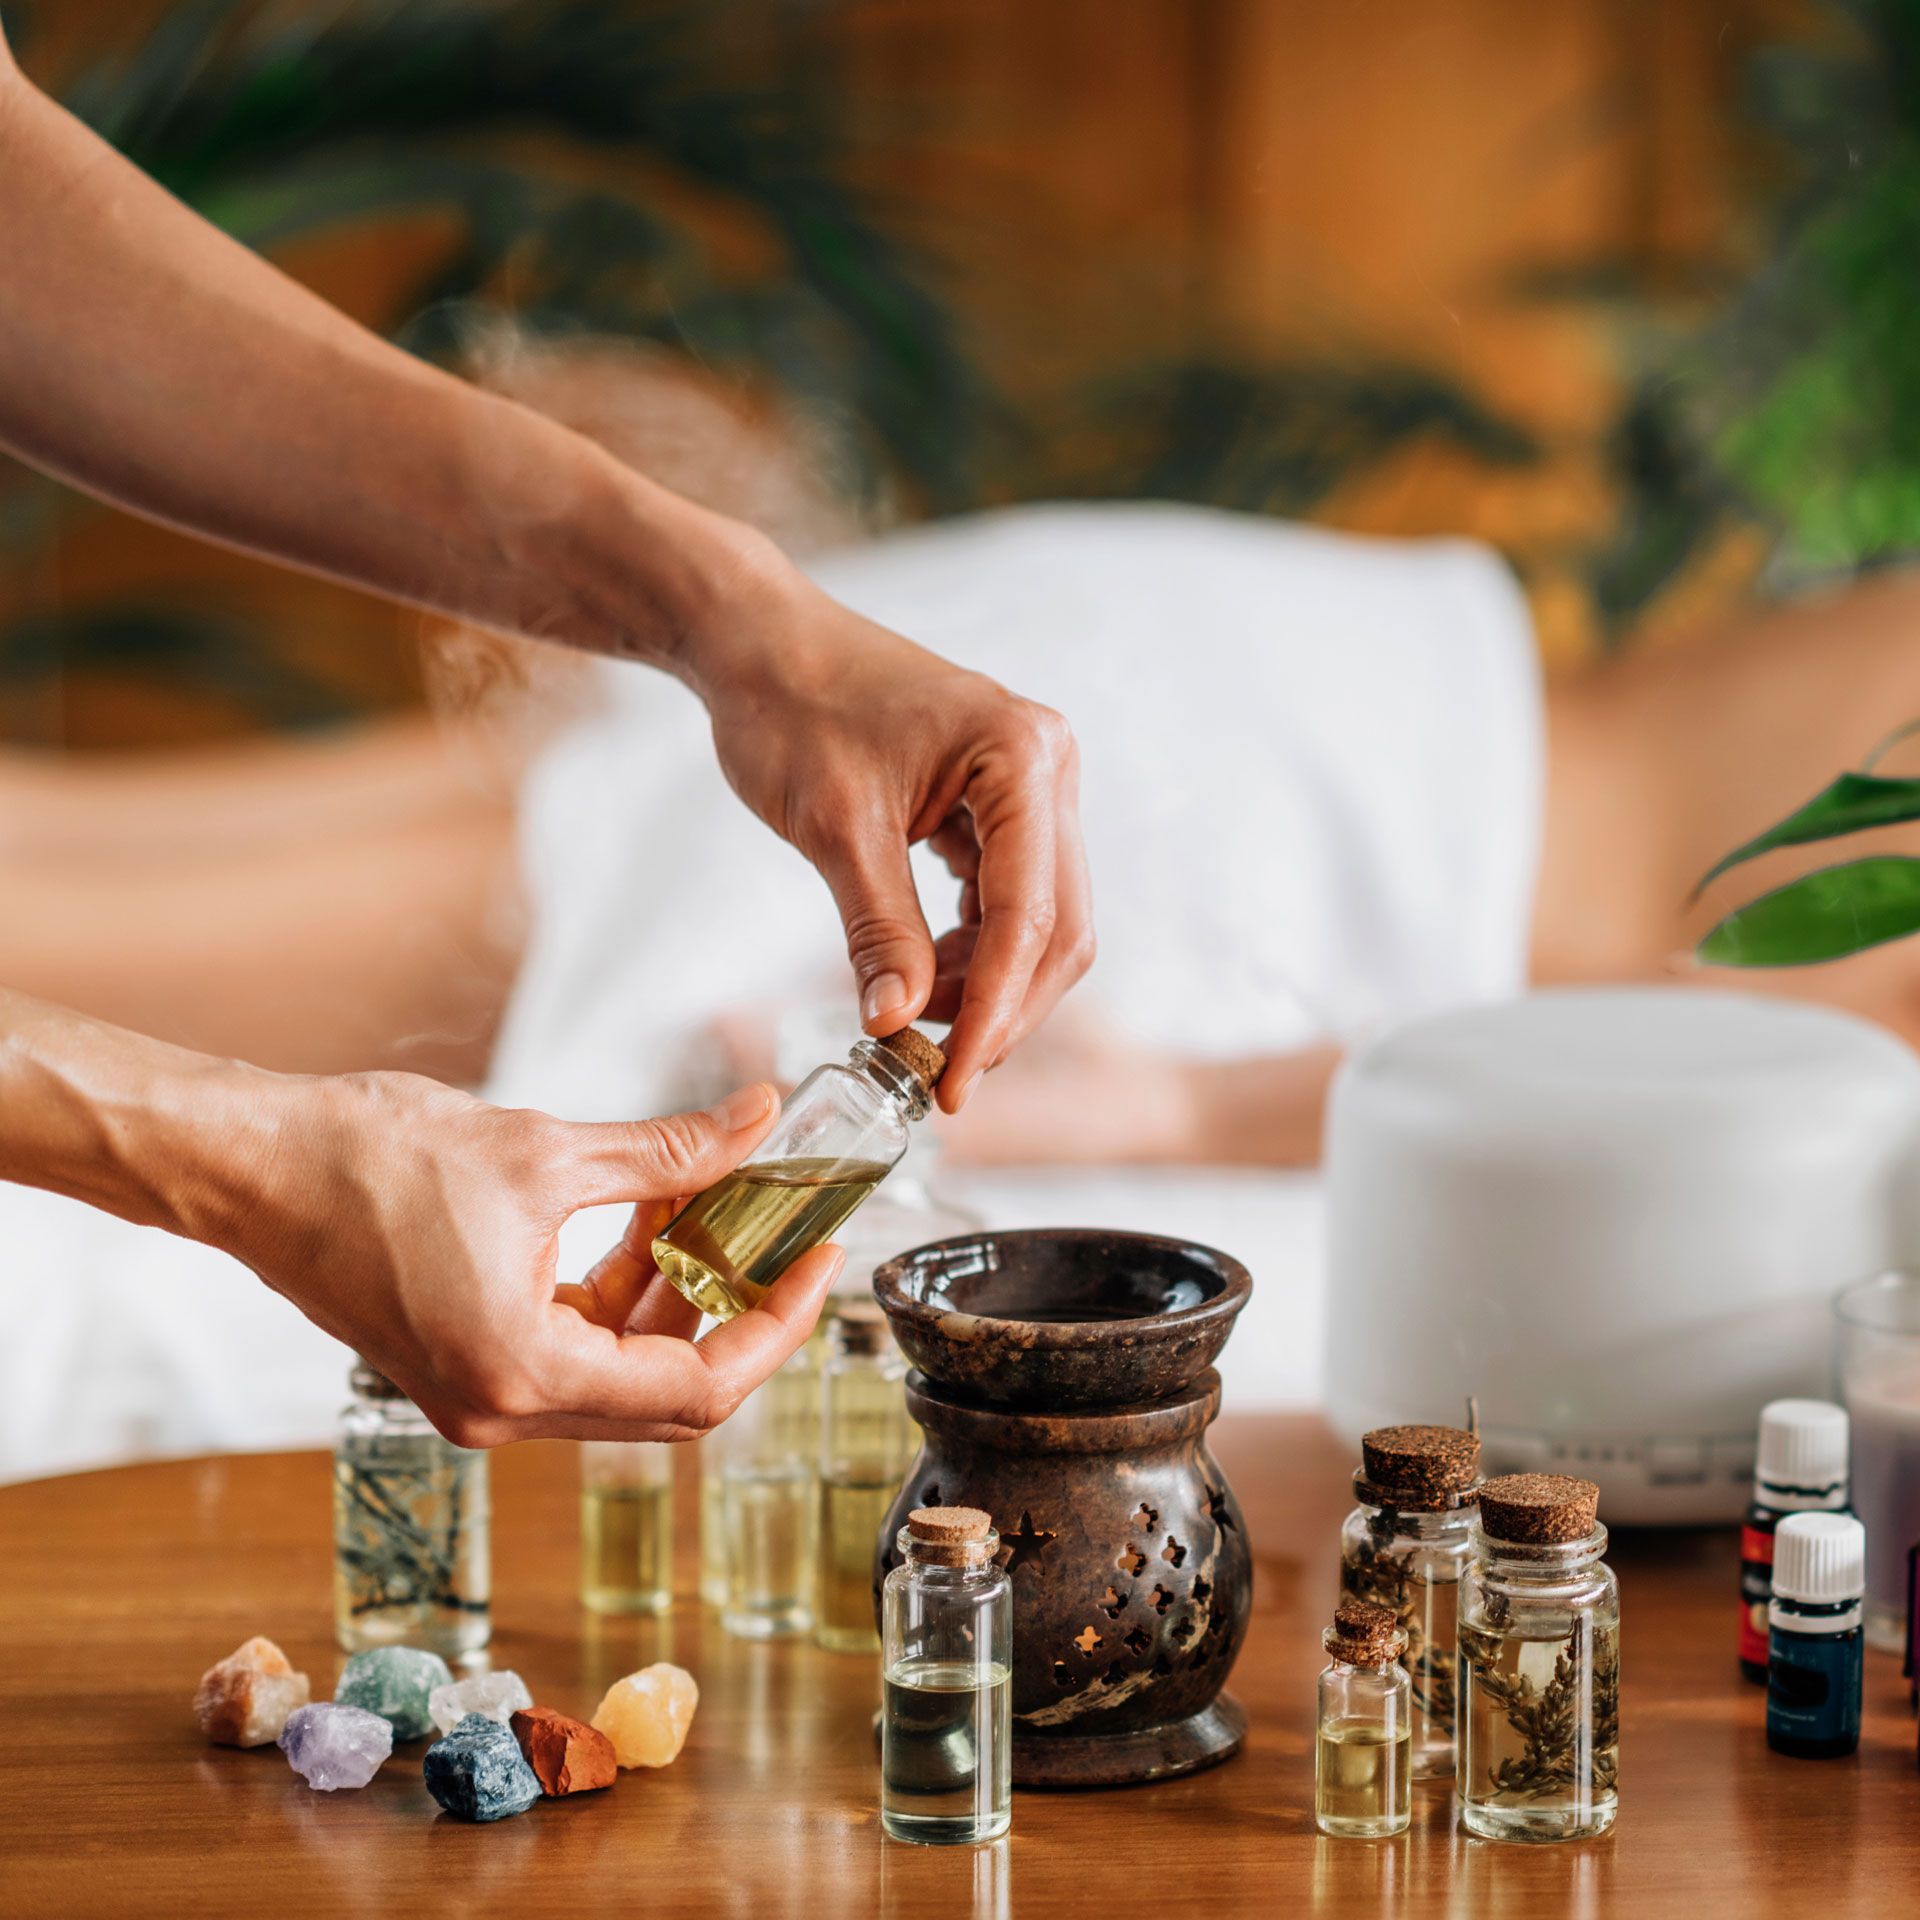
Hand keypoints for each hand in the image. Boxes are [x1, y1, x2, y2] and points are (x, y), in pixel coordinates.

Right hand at [219, 1071, 840, 1443]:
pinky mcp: (463, 1358)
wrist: (250, 1164)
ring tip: (717, 1200)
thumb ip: (668, 1150)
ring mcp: (479, 1392)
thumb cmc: (369, 1159)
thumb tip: (761, 1120)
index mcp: (523, 1377)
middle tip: (788, 1238)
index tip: (818, 1263)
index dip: (774, 1328)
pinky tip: (650, 1213)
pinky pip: (573, 1342)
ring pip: (621, 1364)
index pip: (696, 1390)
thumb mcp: (543, 1149)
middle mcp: (501, 1409)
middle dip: (736, 1311)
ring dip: (676, 1289)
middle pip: (666, 1392)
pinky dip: (620, 1286)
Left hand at [689, 557, 1094, 1108]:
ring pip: (1041, 923)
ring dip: (988, 986)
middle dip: (1001, 1009)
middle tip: (938, 1074)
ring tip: (912, 1023)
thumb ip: (876, 930)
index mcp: (1021, 757)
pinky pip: (1010, 899)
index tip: (954, 1083)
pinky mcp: (1003, 804)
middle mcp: (1047, 766)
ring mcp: (1031, 785)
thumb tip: (894, 1028)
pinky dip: (971, 951)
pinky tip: (920, 979)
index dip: (992, 1011)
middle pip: (1057, 927)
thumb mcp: (834, 828)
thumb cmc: (791, 708)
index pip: (1028, 915)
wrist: (760, 642)